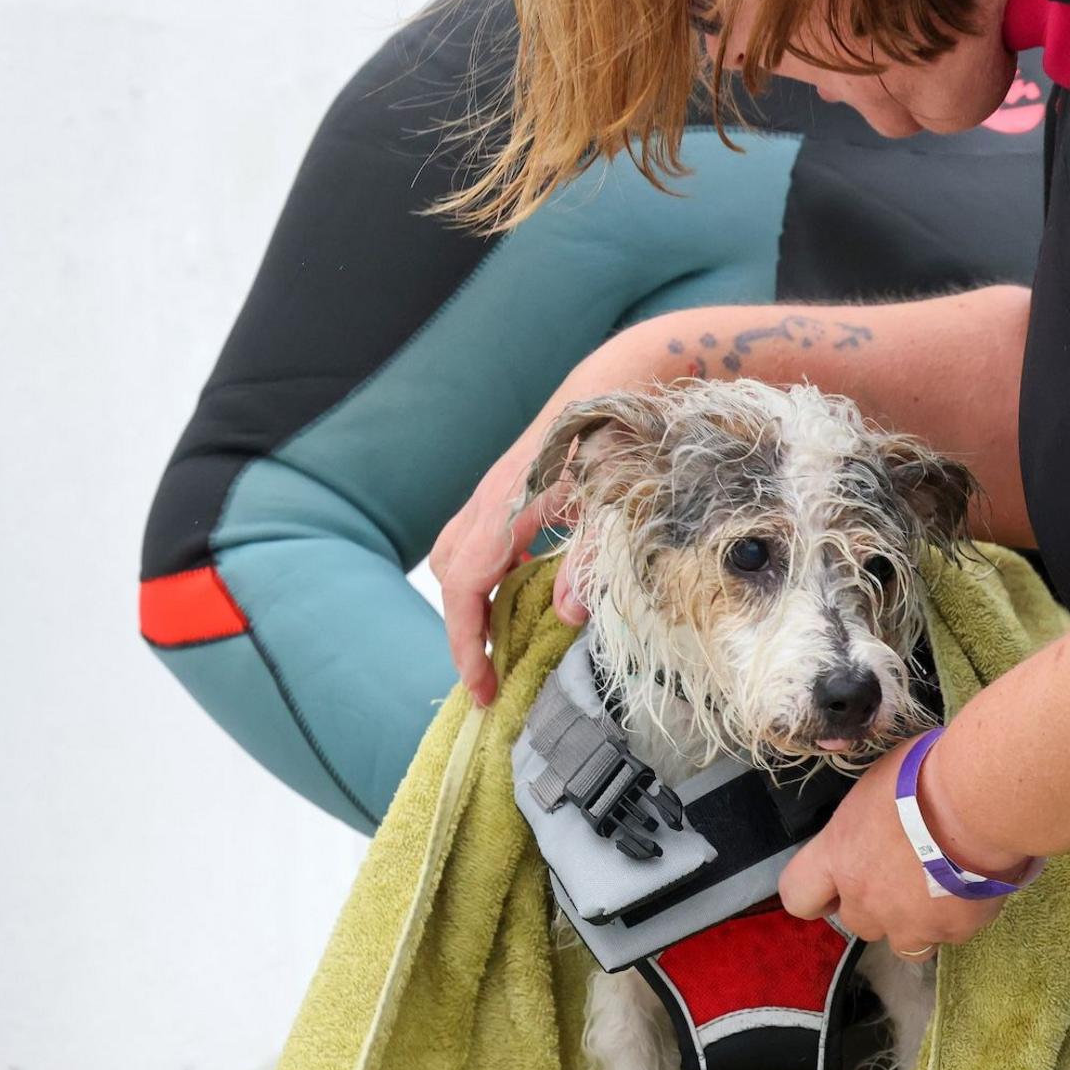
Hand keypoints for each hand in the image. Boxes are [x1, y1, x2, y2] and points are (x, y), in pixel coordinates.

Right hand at [428, 331, 657, 703]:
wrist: (618, 381)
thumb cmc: (618, 437)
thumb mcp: (614, 501)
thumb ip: (590, 558)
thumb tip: (565, 615)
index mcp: (506, 507)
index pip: (466, 587)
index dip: (467, 644)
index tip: (481, 689)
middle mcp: (489, 501)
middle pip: (451, 575)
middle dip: (465, 629)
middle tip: (492, 674)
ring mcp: (495, 494)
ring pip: (459, 557)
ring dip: (475, 602)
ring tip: (503, 643)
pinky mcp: (509, 491)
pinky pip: (481, 542)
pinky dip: (490, 577)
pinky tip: (523, 593)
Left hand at [778, 735, 1030, 955]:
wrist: (980, 801)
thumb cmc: (924, 775)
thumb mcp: (877, 782)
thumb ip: (867, 816)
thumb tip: (880, 810)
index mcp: (839, 856)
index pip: (798, 896)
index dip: (817, 895)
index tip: (835, 888)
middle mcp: (865, 899)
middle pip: (858, 922)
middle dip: (877, 906)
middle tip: (906, 874)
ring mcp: (909, 922)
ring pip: (905, 943)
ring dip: (917, 923)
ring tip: (942, 890)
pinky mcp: (952, 930)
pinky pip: (951, 933)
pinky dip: (960, 916)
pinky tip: (975, 886)